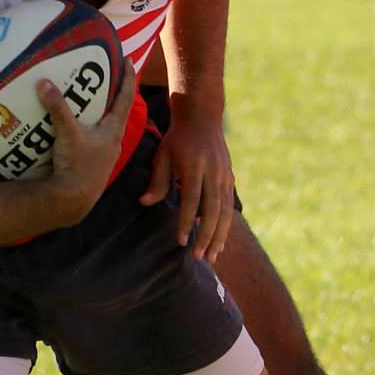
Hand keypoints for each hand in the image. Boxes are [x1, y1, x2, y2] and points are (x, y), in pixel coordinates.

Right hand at [41, 75, 132, 224]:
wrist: (73, 200)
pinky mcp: (92, 162)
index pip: (125, 97)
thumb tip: (44, 82)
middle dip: (111, 92)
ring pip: (104, 125)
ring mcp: (104, 153)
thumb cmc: (77, 166)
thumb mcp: (68, 133)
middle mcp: (113, 140)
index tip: (128, 59)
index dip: (127, 77)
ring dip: (98, 111)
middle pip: (116, 109)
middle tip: (104, 74)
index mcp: (114, 130)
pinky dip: (85, 128)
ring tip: (87, 97)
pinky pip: (91, 138)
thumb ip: (57, 107)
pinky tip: (73, 126)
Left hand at [140, 96, 234, 261]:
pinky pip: (229, 207)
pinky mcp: (229, 179)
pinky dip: (225, 225)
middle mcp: (213, 173)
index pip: (191, 200)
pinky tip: (219, 241)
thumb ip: (157, 180)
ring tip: (213, 256)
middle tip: (200, 257)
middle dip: (206, 236)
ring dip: (219, 236)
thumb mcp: (162, 155)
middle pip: (213, 210)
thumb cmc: (177, 138)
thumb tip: (144, 202)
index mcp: (194, 166)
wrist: (203, 116)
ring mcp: (224, 176)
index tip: (180, 240)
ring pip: (225, 212)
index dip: (185, 222)